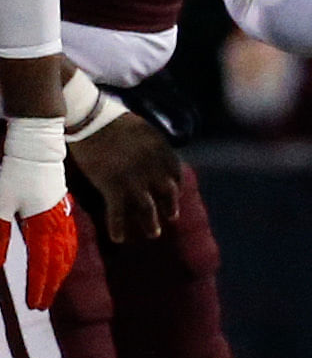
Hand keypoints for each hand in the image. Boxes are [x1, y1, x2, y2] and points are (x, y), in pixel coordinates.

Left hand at [0, 118, 76, 308]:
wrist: (36, 146)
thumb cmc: (14, 173)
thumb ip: (0, 235)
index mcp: (43, 224)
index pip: (43, 264)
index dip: (39, 286)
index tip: (35, 305)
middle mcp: (58, 223)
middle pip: (59, 261)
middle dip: (51, 284)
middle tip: (42, 303)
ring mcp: (63, 215)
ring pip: (67, 251)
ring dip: (60, 271)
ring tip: (52, 286)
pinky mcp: (62, 208)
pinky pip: (70, 239)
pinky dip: (67, 255)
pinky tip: (62, 258)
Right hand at [67, 111, 180, 242]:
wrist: (91, 119)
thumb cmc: (112, 120)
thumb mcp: (142, 129)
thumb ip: (152, 145)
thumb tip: (156, 155)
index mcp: (161, 150)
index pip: (175, 172)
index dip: (175, 185)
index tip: (174, 192)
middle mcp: (153, 167)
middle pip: (168, 193)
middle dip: (170, 207)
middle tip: (172, 217)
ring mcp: (134, 179)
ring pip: (148, 208)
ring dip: (151, 224)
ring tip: (154, 234)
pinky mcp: (113, 186)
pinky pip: (118, 213)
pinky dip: (118, 227)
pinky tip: (119, 238)